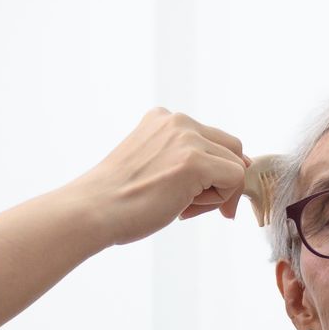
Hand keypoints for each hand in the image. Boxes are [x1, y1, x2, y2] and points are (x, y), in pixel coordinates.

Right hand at [66, 108, 249, 246]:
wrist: (93, 210)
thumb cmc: (119, 200)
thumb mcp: (152, 163)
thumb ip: (183, 158)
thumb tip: (233, 171)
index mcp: (163, 119)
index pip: (212, 141)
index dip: (209, 173)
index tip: (186, 197)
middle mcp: (178, 122)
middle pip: (231, 149)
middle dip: (219, 181)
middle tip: (188, 206)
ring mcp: (187, 139)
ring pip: (234, 166)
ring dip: (216, 194)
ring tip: (179, 207)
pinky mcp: (195, 161)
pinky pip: (236, 180)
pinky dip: (219, 201)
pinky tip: (184, 208)